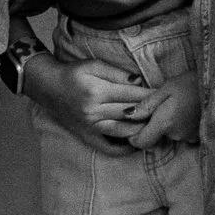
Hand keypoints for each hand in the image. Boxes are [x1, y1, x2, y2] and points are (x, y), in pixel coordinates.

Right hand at [21, 54, 151, 154]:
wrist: (48, 87)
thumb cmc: (73, 73)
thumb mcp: (93, 65)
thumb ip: (117, 73)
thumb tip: (139, 81)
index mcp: (97, 92)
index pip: (131, 95)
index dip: (149, 95)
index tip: (163, 95)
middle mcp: (94, 112)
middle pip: (130, 114)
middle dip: (149, 111)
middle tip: (165, 110)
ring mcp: (91, 127)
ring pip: (123, 131)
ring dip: (141, 129)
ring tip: (155, 125)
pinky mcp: (87, 136)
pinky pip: (108, 148)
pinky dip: (124, 149)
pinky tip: (136, 143)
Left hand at [118, 67, 199, 148]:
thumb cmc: (190, 84)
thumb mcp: (166, 89)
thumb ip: (146, 105)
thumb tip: (126, 116)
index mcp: (164, 123)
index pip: (142, 142)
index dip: (135, 137)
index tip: (135, 127)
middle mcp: (176, 135)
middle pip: (157, 137)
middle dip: (155, 125)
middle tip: (162, 106)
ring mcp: (189, 137)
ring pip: (171, 134)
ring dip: (170, 124)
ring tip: (178, 105)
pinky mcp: (200, 136)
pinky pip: (184, 134)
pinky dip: (183, 125)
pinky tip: (188, 111)